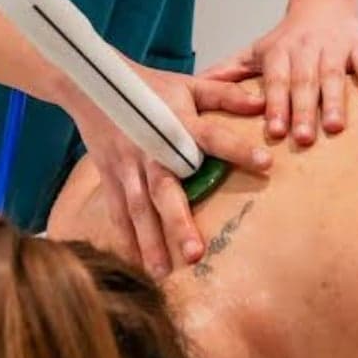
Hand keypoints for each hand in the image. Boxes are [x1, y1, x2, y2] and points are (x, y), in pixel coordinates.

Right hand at [60, 65, 268, 278]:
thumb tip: (263, 102)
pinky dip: (124, 238)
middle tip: (196, 253)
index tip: (266, 163)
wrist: (91, 83)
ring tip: (162, 273)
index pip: (212, 135)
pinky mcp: (109, 176)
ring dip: (149, 241)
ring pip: (138, 208)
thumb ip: (224, 94)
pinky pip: (116, 212)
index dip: (237, 148)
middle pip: (164, 188)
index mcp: (176, 123)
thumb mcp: (188, 84)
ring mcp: (126, 166)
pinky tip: (135, 265)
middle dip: (178, 221)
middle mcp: (151, 149)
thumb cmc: (149, 87)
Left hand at [202, 0, 357, 144]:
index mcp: (279, 54)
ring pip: (333, 75)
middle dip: (303, 110)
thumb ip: (229, 70)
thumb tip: (194, 85)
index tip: (274, 130)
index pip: (276, 82)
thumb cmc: (287, 38)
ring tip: (335, 128)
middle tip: (304, 139)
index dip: (275, 105)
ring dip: (335, 101)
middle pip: (304, 83)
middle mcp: (306, 50)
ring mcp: (334, 48)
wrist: (323, 2)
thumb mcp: (256, 51)